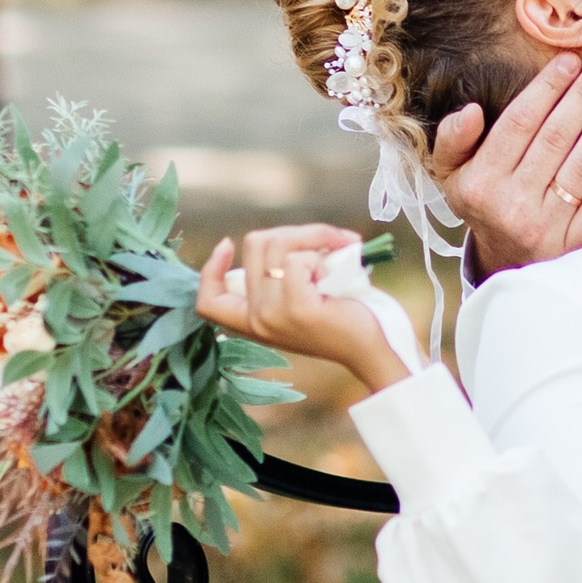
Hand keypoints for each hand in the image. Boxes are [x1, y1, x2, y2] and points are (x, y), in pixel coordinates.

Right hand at [197, 225, 408, 391]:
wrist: (373, 350)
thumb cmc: (345, 318)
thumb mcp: (300, 300)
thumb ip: (280, 278)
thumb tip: (284, 238)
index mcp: (252, 322)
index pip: (208, 301)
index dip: (210, 269)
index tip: (227, 244)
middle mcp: (256, 320)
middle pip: (256, 244)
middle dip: (297, 232)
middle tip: (330, 241)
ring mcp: (273, 315)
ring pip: (279, 244)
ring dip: (316, 238)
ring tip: (339, 252)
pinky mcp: (297, 308)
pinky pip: (299, 259)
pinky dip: (323, 252)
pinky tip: (339, 272)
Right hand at [428, 53, 581, 276]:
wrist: (504, 261)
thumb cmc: (482, 201)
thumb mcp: (451, 173)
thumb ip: (453, 139)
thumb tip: (471, 110)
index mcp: (480, 182)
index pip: (519, 124)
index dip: (547, 89)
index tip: (569, 61)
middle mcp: (512, 204)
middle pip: (555, 139)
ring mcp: (546, 226)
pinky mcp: (574, 243)